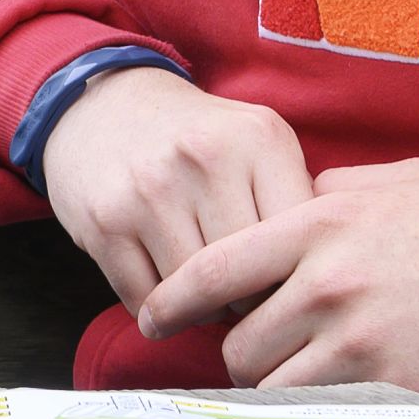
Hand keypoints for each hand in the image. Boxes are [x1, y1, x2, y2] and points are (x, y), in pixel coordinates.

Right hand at [36, 66, 311, 313]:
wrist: (107, 107)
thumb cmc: (200, 140)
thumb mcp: (259, 142)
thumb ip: (295, 199)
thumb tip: (314, 282)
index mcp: (259, 138)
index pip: (296, 243)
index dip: (293, 276)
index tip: (282, 283)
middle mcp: (205, 158)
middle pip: (247, 277)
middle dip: (248, 300)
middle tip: (242, 296)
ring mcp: (150, 190)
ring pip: (196, 296)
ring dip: (203, 310)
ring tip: (205, 293)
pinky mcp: (105, 222)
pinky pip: (144, 300)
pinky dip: (158, 310)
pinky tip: (164, 288)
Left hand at [134, 157, 418, 392]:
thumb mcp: (402, 181)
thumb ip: (335, 189)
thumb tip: (294, 199)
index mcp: (324, 219)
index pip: (216, 266)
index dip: (173, 299)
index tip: (155, 317)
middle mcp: (329, 280)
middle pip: (239, 342)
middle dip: (245, 354)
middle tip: (268, 354)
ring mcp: (358, 340)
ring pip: (274, 386)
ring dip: (280, 389)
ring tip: (309, 378)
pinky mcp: (392, 387)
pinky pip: (323, 414)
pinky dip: (319, 413)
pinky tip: (337, 402)